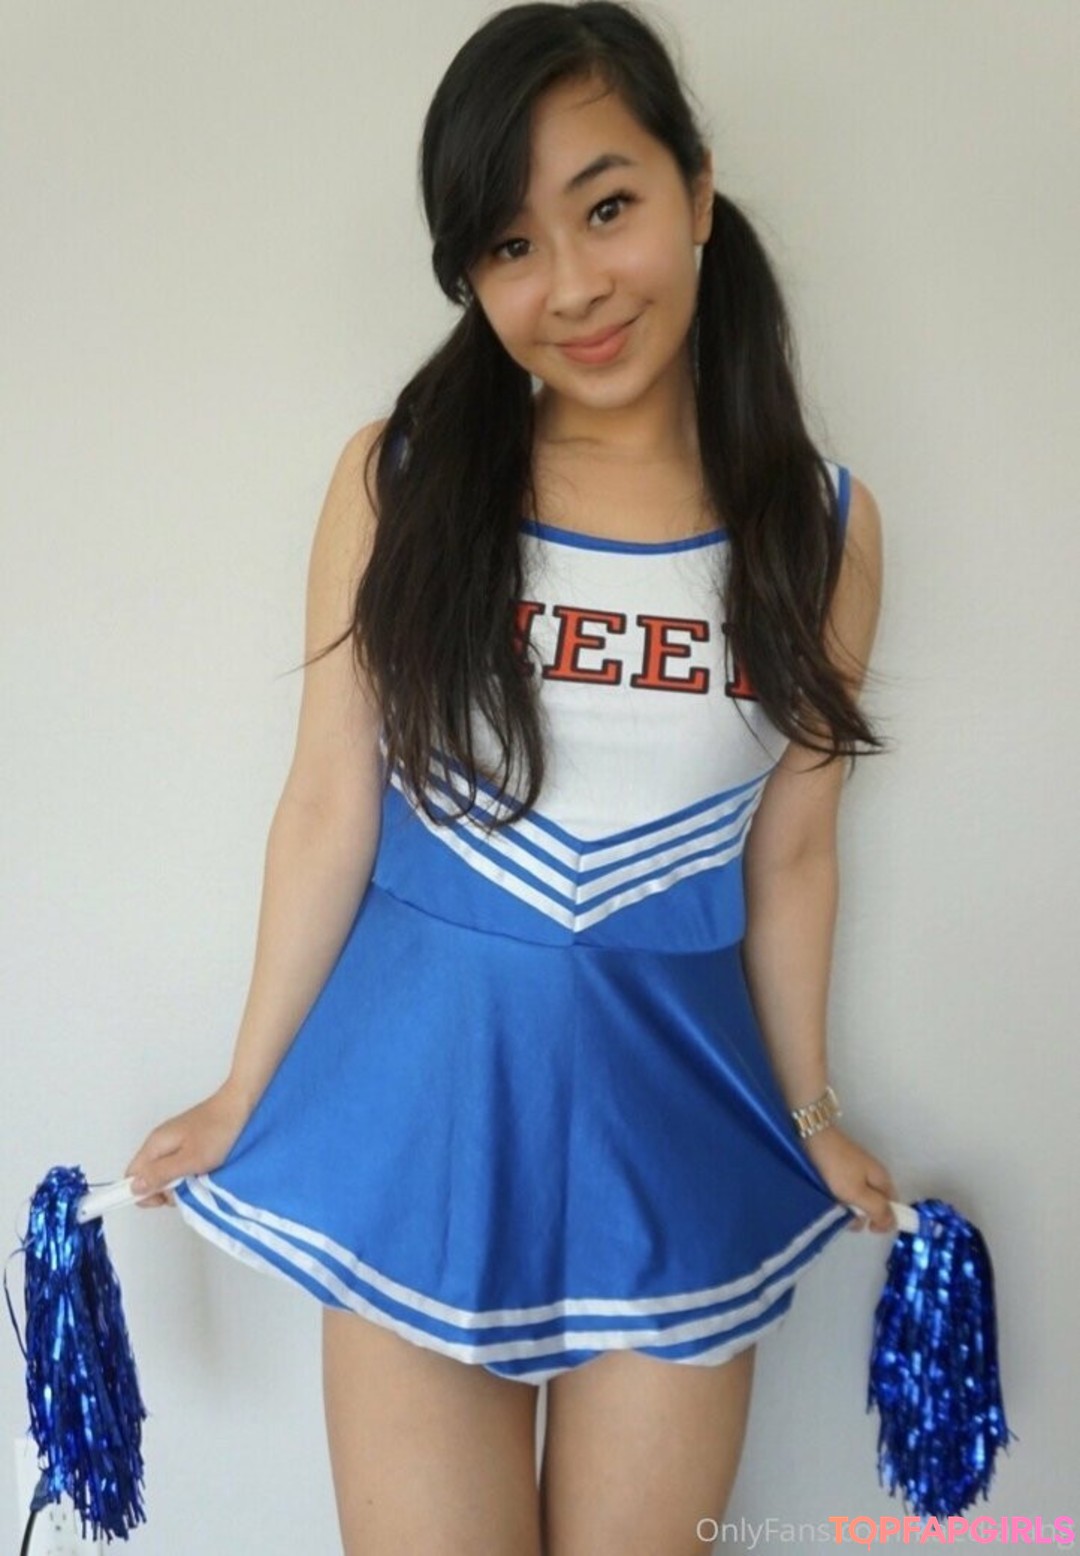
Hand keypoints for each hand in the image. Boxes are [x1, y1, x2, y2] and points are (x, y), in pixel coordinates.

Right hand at [123, 1079, 254, 1208]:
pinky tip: (203, 1171)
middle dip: (165, 1189)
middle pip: (149, 1176)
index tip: (162, 1200)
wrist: (240, 1106)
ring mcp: (174, 1141)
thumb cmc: (217, 1132)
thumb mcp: (189, 1160)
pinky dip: (189, 1172)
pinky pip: (179, 1164)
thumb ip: (161, 1175)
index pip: (131, 1176)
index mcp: (155, 1145)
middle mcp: (160, 1142)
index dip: (141, 1193)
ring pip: (165, 1171)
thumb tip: (134, 1188)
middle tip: (187, 1186)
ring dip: (179, 1182)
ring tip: (199, 1177)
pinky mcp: (188, 1141)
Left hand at [800, 1124, 898, 1233]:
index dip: (884, 1221)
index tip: (868, 1228)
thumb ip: (877, 1209)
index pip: (893, 1207)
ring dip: (847, 1207)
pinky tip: (827, 1198)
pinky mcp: (842, 1169)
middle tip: (844, 1214)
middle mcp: (873, 1175)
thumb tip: (893, 1223)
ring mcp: (857, 1171)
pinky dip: (838, 1197)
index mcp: (882, 1179)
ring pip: (858, 1199)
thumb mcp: (858, 1193)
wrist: (813, 1136)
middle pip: (874, 1205)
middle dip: (861, 1215)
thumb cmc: (836, 1167)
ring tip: (832, 1205)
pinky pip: (846, 1191)